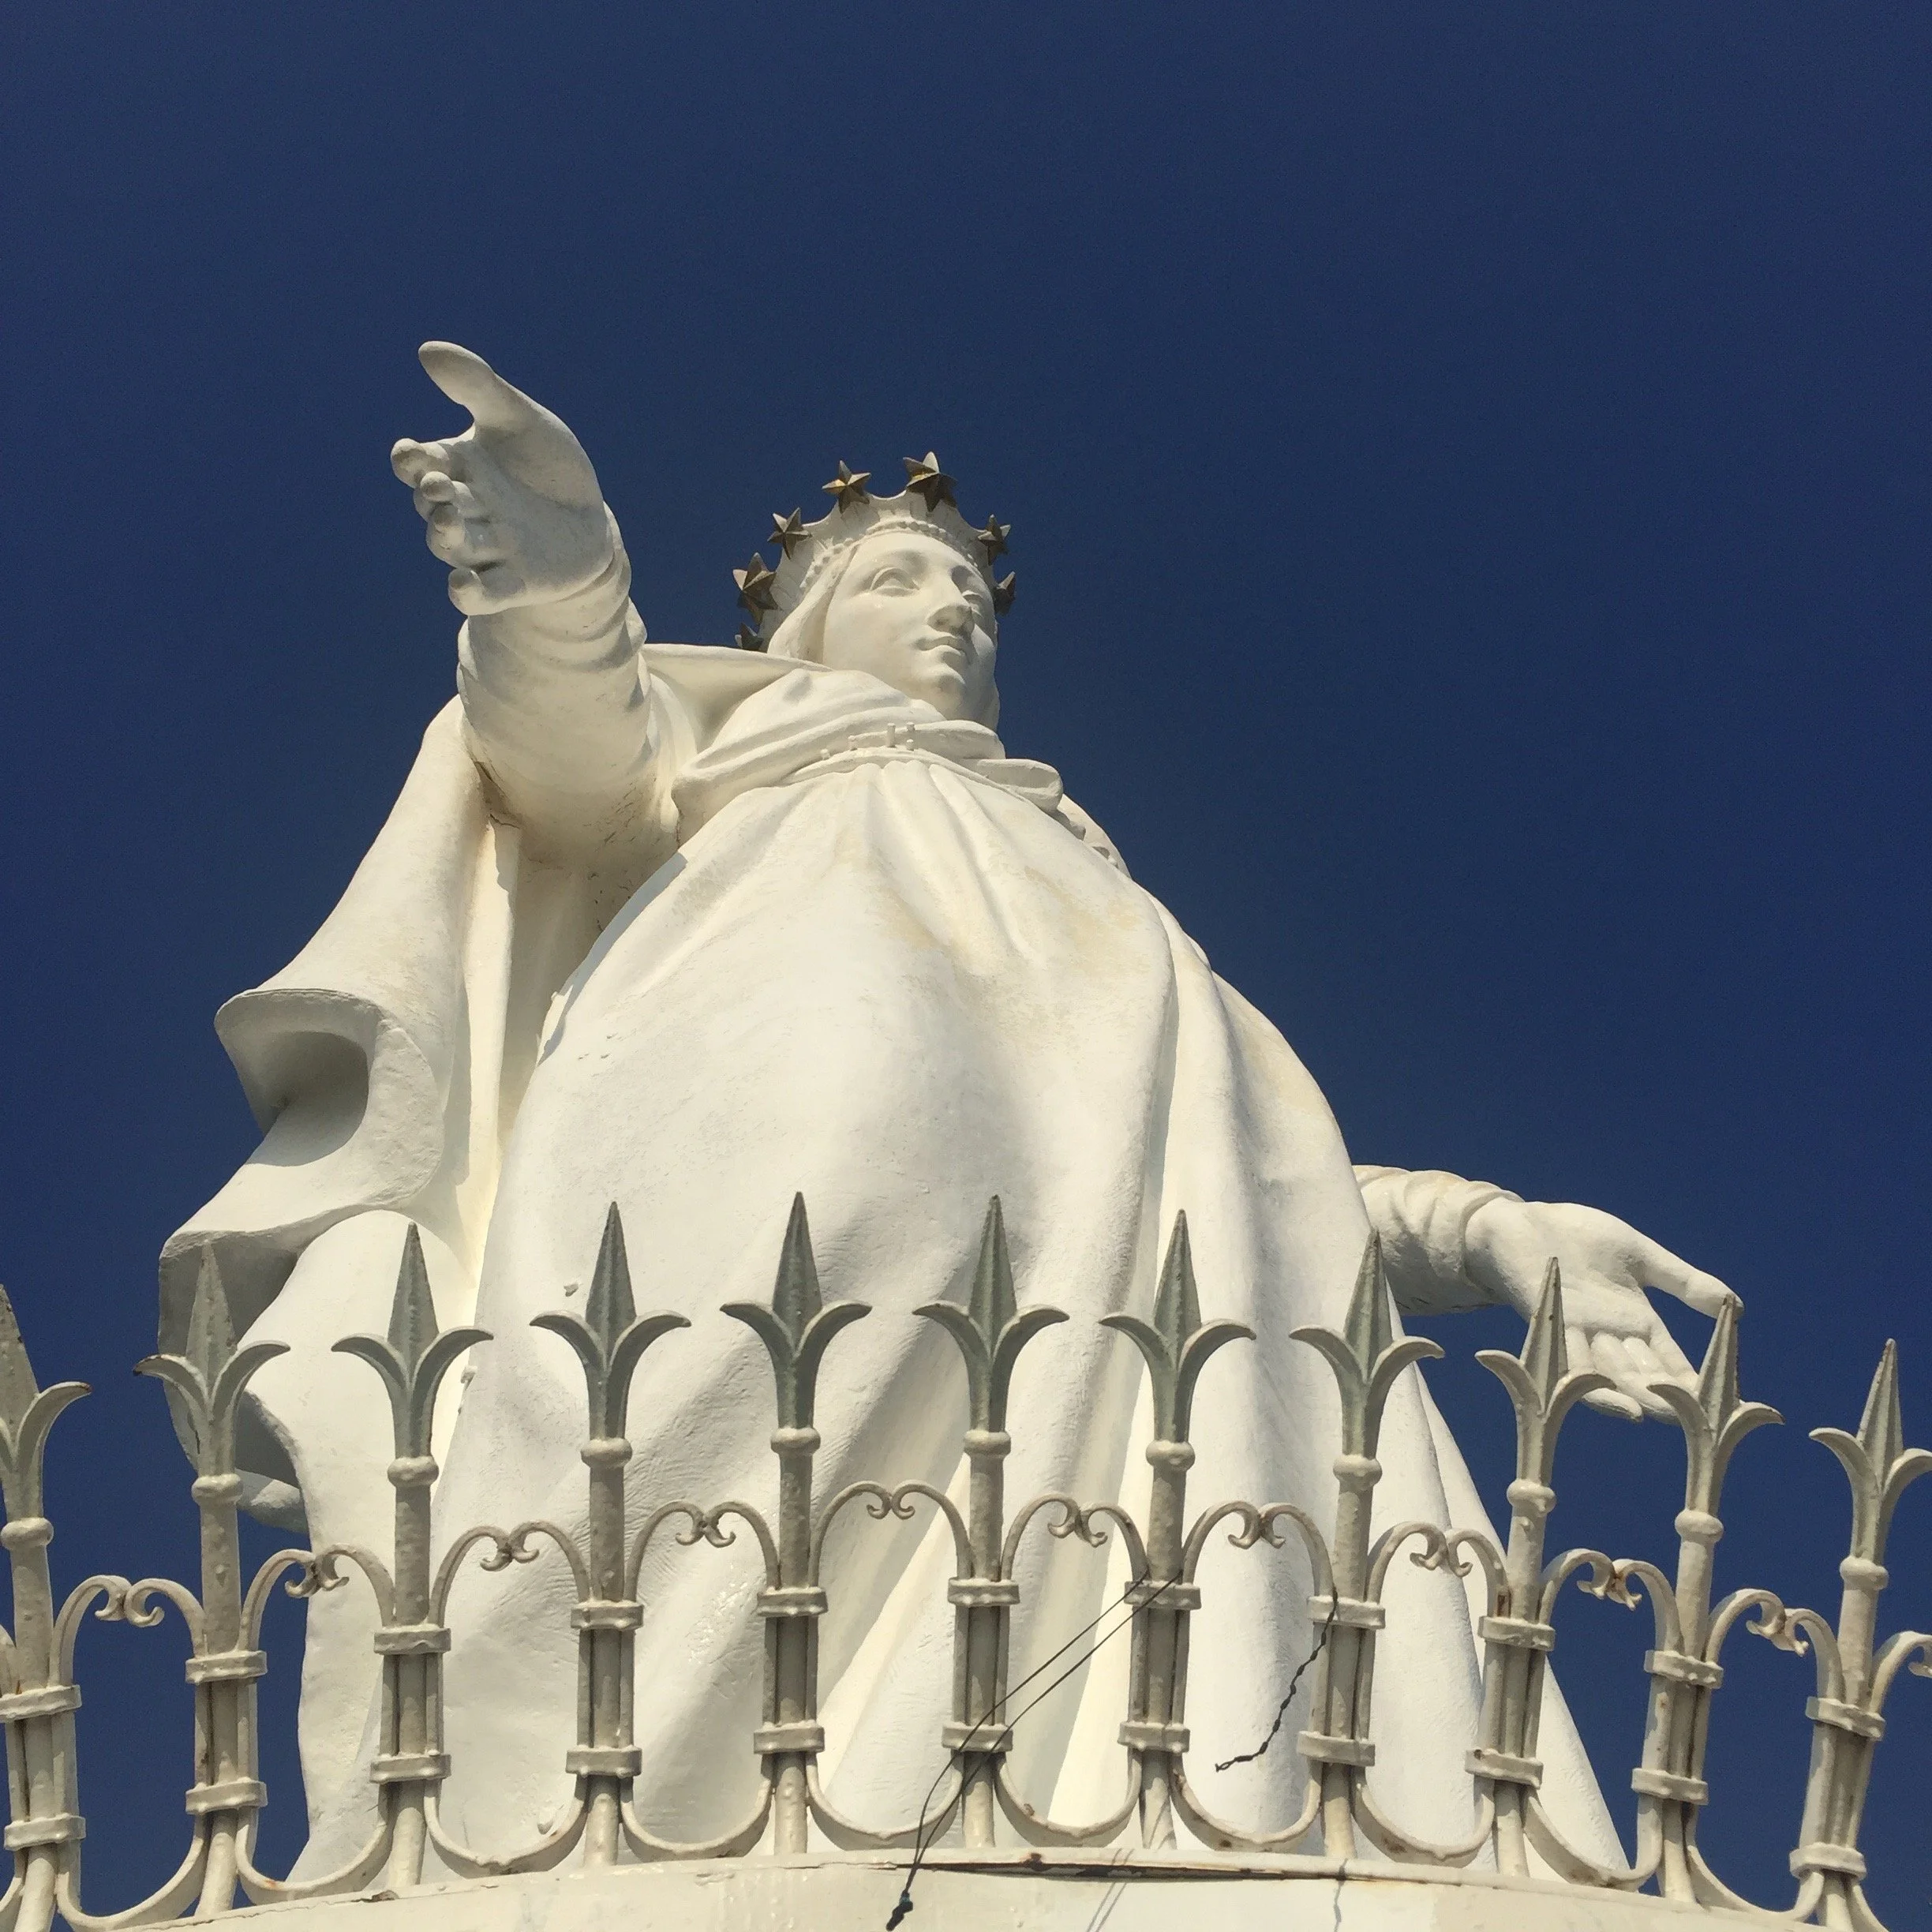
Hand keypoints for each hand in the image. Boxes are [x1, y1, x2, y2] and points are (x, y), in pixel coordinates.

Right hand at [391, 342, 614, 615]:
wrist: (589, 517)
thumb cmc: (546, 464)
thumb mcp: (519, 419)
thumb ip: (479, 388)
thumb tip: (428, 350)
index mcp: (456, 467)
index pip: (418, 463)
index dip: (410, 461)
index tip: (412, 454)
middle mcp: (463, 509)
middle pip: (432, 506)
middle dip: (432, 497)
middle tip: (438, 486)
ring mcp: (486, 548)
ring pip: (452, 546)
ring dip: (445, 535)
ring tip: (448, 520)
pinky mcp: (512, 582)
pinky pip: (481, 594)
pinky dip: (468, 592)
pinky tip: (461, 586)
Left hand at [1465, 1197, 1734, 1419]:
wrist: (1522, 1221)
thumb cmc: (1578, 1237)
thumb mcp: (1641, 1257)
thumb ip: (1684, 1282)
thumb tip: (1735, 1307)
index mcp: (1636, 1321)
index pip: (1671, 1360)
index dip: (1695, 1381)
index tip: (1724, 1402)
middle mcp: (1610, 1335)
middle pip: (1644, 1373)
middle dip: (1669, 1395)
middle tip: (1699, 1419)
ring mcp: (1579, 1331)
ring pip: (1610, 1372)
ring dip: (1633, 1393)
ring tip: (1658, 1413)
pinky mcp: (1550, 1321)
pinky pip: (1570, 1357)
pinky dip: (1589, 1380)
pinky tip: (1608, 1394)